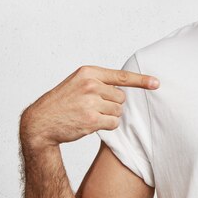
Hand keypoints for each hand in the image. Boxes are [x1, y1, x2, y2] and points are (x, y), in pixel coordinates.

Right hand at [20, 65, 158, 151]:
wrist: (40, 122)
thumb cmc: (62, 102)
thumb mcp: (78, 82)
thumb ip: (100, 81)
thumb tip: (125, 88)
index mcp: (88, 72)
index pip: (122, 76)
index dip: (142, 80)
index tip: (156, 83)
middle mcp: (91, 85)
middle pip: (121, 97)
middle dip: (112, 103)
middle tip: (92, 106)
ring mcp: (91, 102)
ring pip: (118, 111)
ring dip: (109, 115)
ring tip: (89, 114)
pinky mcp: (91, 120)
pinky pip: (113, 123)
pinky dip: (107, 125)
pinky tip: (91, 123)